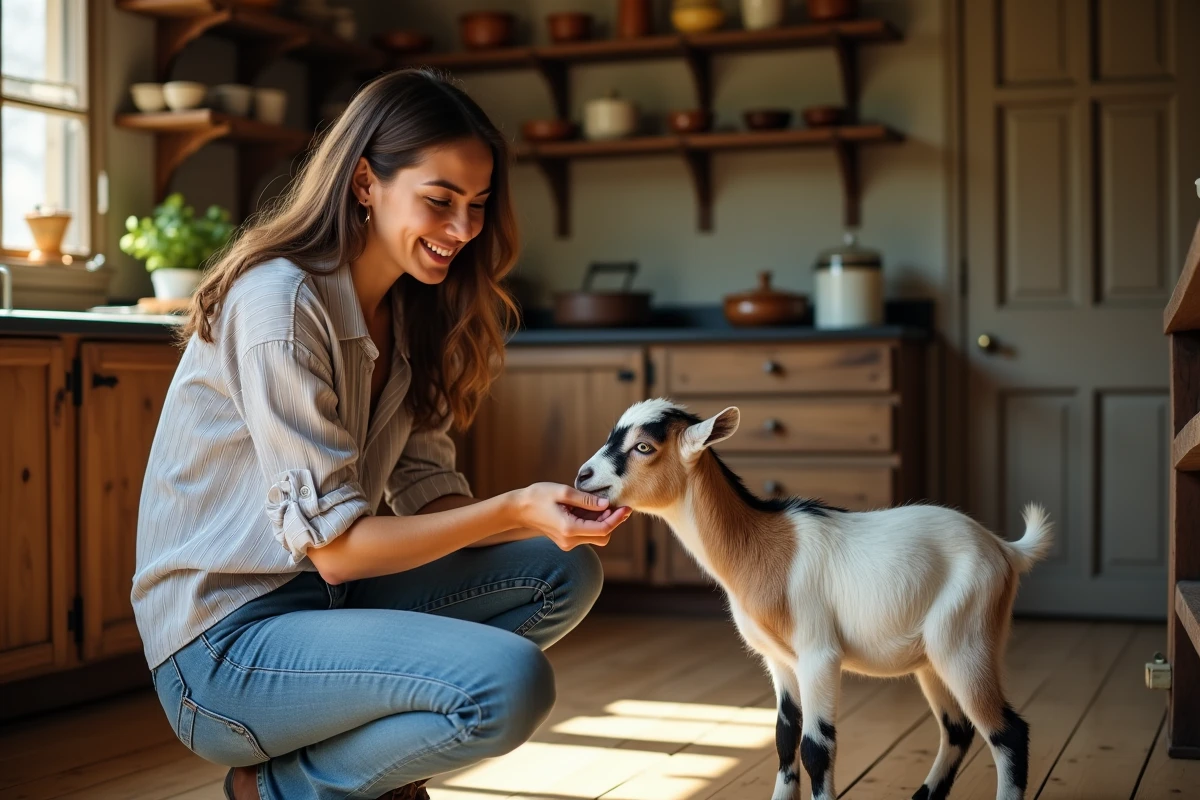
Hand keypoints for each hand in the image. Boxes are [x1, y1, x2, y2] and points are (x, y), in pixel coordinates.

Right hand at [510, 482, 632, 550]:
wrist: (519, 509)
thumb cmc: (538, 496)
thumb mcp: (563, 492)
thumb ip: (586, 500)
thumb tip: (606, 504)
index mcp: (569, 528)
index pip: (603, 529)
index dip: (617, 519)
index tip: (626, 507)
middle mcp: (570, 540)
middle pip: (602, 536)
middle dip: (612, 521)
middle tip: (615, 504)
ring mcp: (568, 543)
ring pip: (595, 536)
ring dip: (602, 521)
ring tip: (598, 503)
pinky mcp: (566, 541)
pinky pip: (586, 534)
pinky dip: (592, 522)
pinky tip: (588, 509)